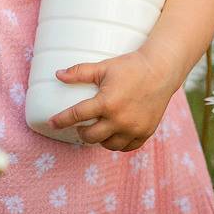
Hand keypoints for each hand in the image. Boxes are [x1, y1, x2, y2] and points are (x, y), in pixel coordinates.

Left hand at [47, 49, 177, 150]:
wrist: (161, 71)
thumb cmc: (130, 66)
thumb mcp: (104, 66)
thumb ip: (80, 72)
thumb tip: (58, 74)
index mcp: (107, 103)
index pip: (77, 116)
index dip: (61, 120)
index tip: (52, 123)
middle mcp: (120, 120)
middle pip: (91, 136)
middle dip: (81, 132)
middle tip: (81, 125)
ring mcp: (133, 129)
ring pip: (108, 145)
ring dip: (100, 139)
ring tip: (98, 129)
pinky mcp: (145, 133)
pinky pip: (126, 147)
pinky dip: (117, 143)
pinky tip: (113, 134)